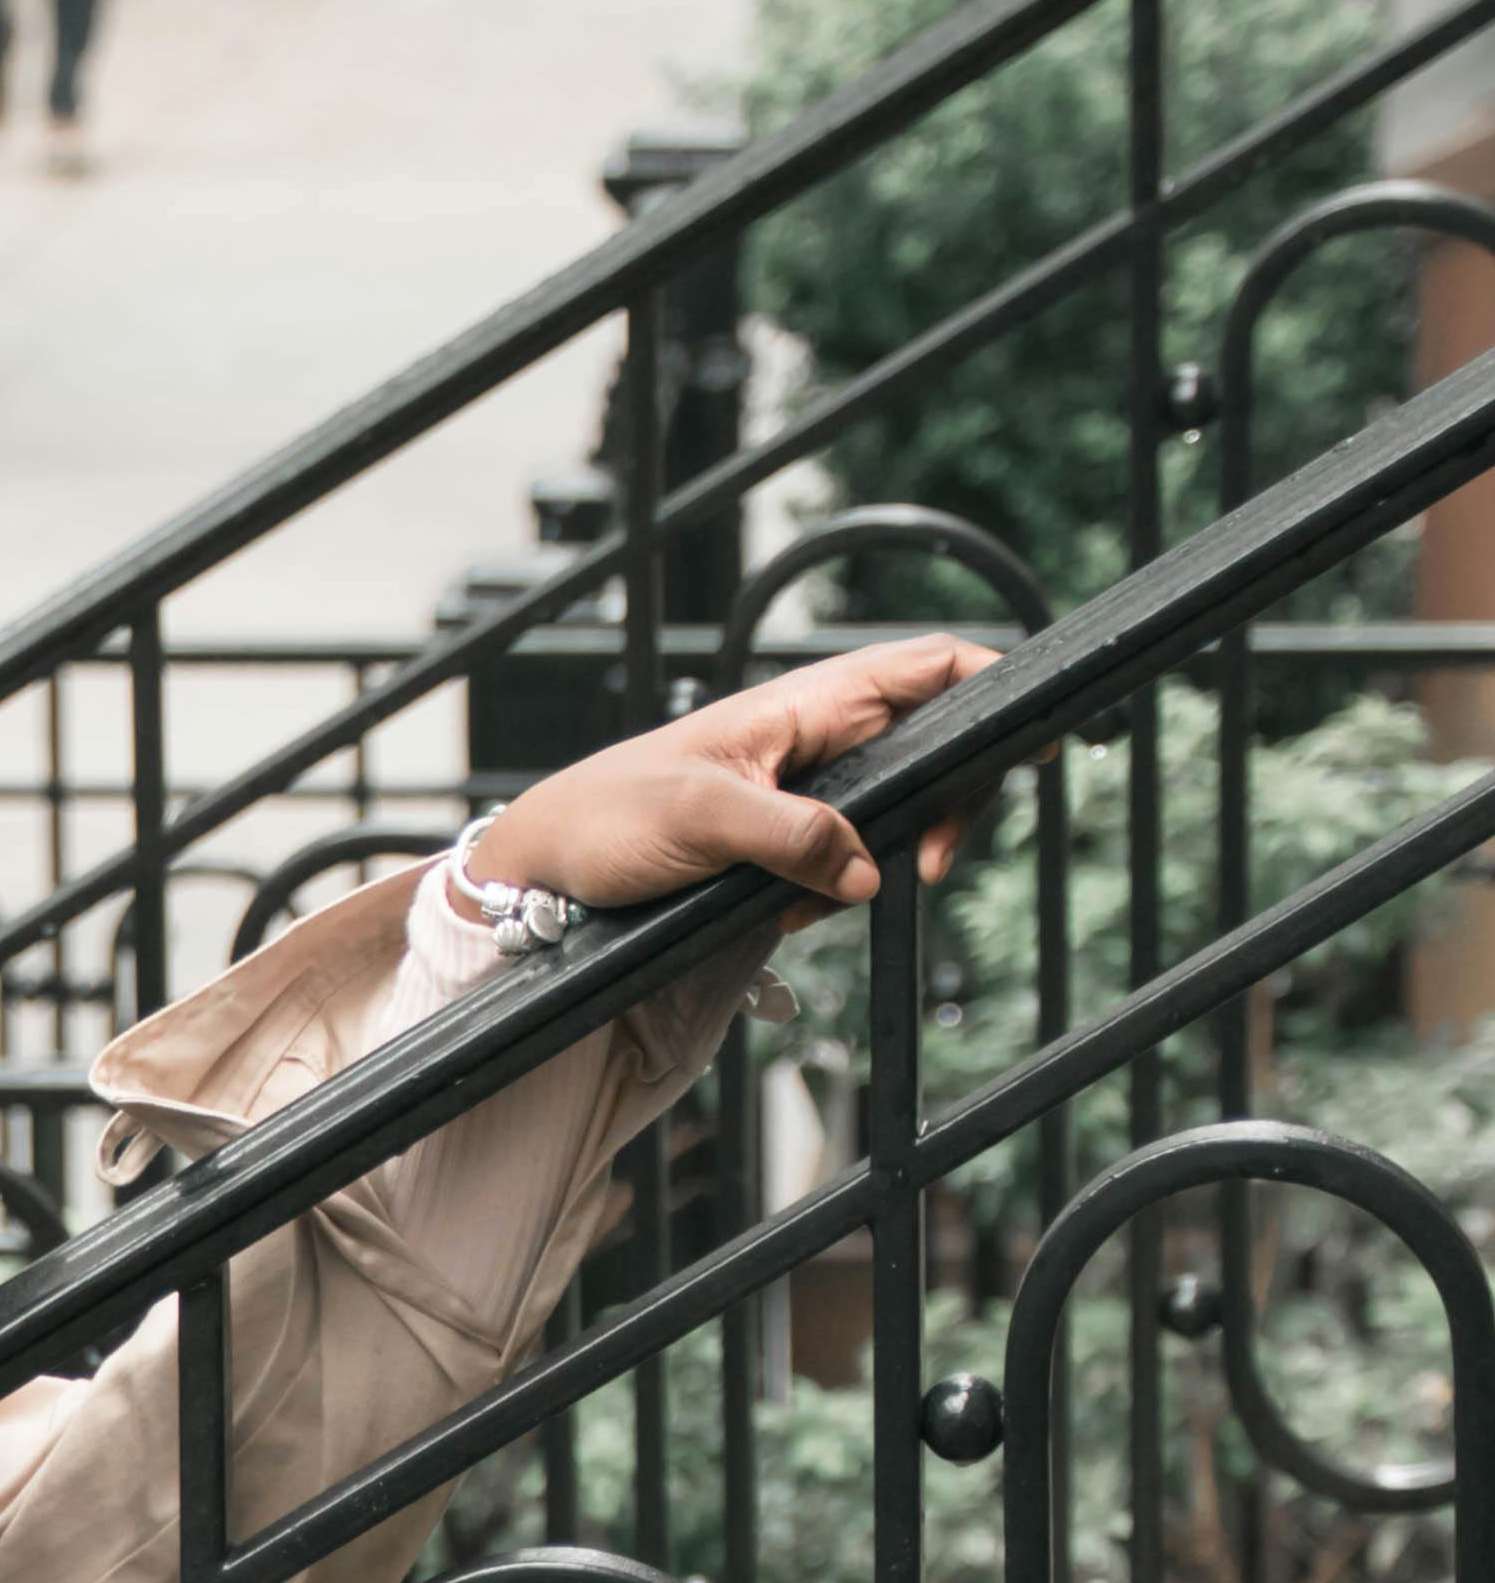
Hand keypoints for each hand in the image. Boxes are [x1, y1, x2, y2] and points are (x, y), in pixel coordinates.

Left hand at [466, 630, 996, 928]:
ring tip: (813, 904)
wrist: (548, 867)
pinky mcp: (789, 841)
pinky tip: (787, 914)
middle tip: (924, 869)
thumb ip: (792, 836)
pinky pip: (849, 862)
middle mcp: (819, 738)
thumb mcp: (700, 821)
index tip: (1034, 737)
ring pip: (899, 815)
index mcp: (807, 705)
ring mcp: (809, 790)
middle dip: (948, 808)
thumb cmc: (609, 818)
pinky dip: (836, 892)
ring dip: (885, 864)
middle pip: (938, 749)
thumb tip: (867, 871)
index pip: (928, 668)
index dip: (993, 686)